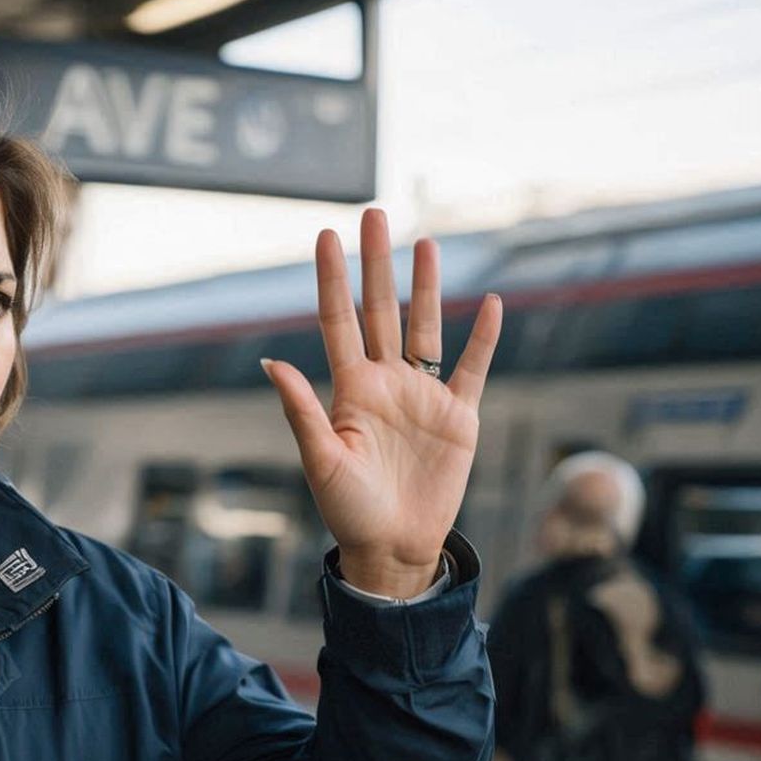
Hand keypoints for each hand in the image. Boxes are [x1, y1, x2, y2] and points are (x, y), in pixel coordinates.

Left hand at [263, 210, 501, 597]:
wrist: (393, 547)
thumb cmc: (348, 510)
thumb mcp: (321, 461)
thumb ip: (301, 410)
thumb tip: (270, 362)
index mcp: (349, 389)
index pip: (338, 320)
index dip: (333, 278)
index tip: (326, 233)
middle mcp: (385, 382)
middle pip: (381, 310)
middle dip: (377, 263)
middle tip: (375, 213)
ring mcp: (422, 396)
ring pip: (426, 327)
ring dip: (426, 286)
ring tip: (424, 241)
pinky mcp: (458, 417)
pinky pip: (472, 368)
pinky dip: (484, 337)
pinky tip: (489, 303)